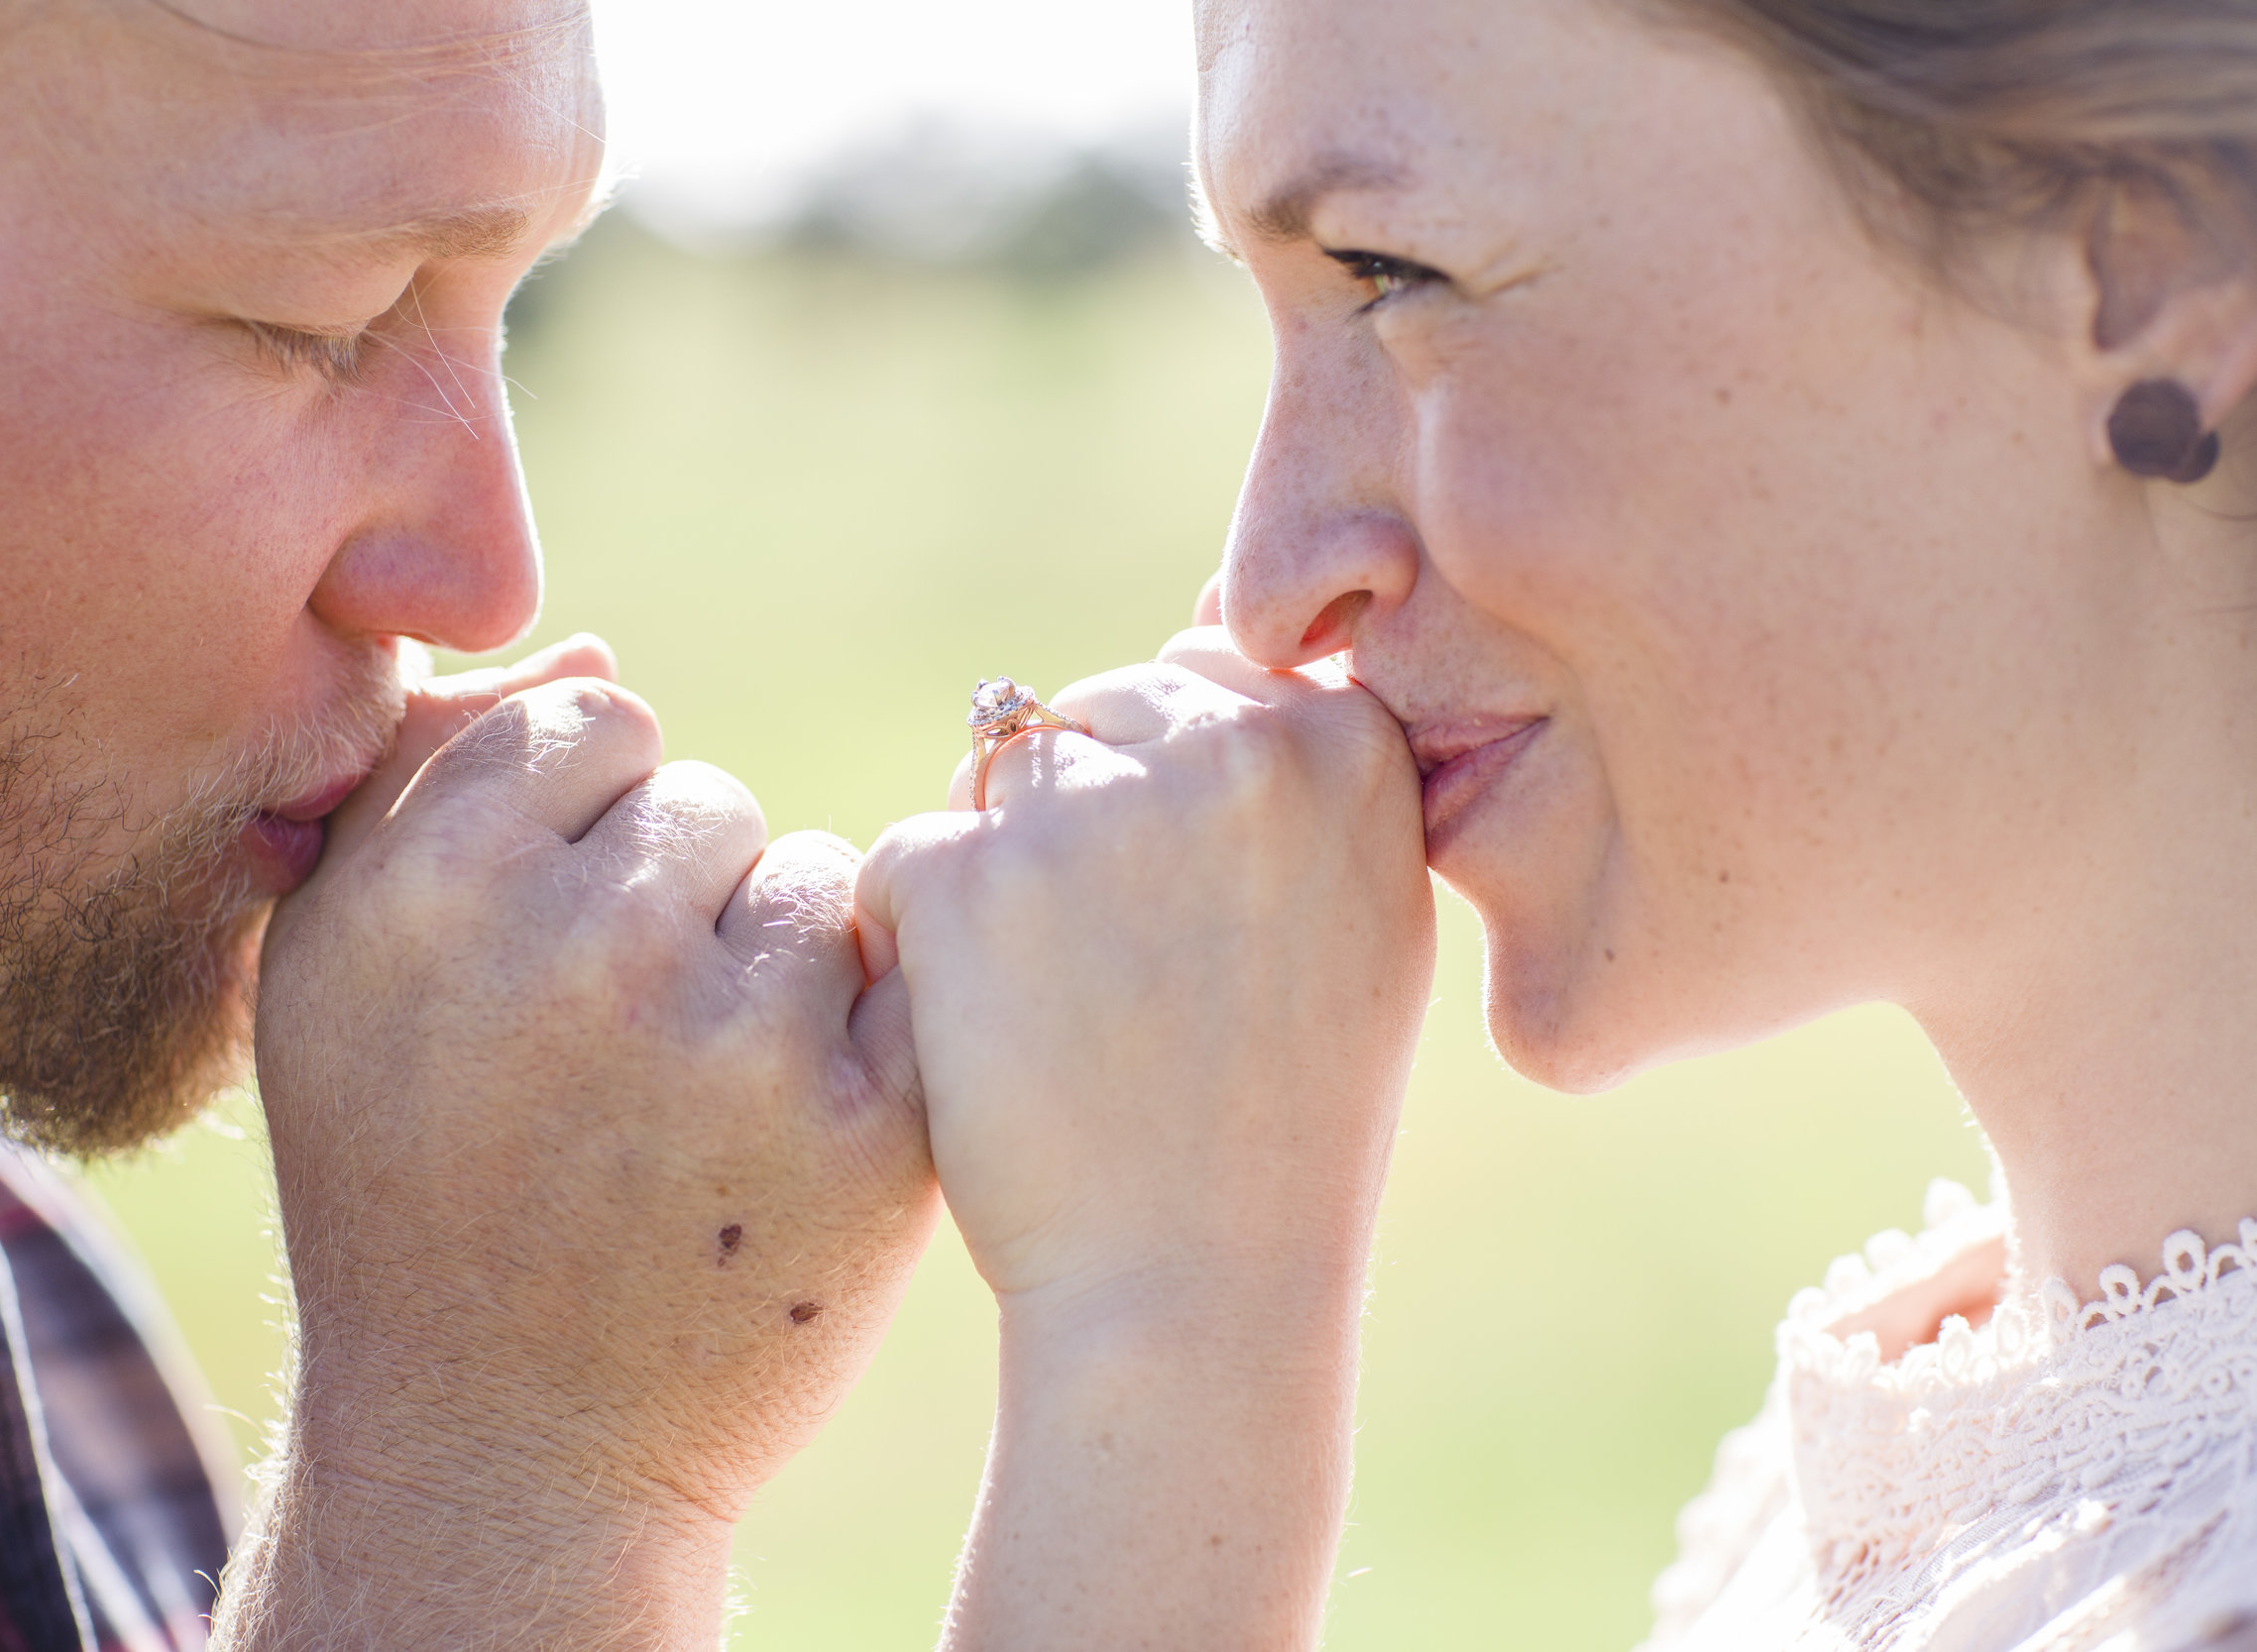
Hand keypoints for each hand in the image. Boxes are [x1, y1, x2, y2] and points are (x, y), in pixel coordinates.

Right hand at [219, 639, 937, 1651]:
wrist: (508, 1451)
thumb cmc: (411, 1190)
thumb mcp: (336, 980)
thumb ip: (428, 786)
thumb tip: (596, 652)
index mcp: (430, 882)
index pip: (597, 723)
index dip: (587, 830)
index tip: (556, 944)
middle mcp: (581, 945)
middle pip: (709, 803)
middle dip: (680, 903)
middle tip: (619, 1049)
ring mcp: (737, 1041)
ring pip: (817, 882)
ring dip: (780, 968)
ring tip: (698, 1101)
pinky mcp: (869, 1131)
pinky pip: (900, 977)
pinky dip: (861, 1040)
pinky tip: (782, 1137)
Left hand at [858, 628, 1433, 1648]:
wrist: (1194, 1288)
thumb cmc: (1287, 1122)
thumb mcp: (1366, 925)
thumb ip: (1309, 783)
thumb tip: (1211, 647)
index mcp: (1345, 749)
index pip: (1212, 675)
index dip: (1175, 790)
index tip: (1187, 915)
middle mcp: (1228, 748)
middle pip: (1098, 713)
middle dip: (1083, 814)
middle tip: (1115, 975)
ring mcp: (1092, 805)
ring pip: (1000, 776)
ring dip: (1003, 871)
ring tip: (1061, 1011)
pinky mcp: (965, 872)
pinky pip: (912, 855)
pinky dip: (919, 937)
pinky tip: (989, 1035)